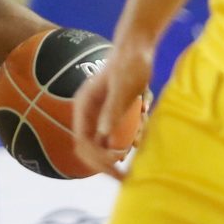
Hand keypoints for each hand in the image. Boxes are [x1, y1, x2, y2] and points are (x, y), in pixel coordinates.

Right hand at [72, 42, 152, 180]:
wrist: (136, 47)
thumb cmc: (128, 64)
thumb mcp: (123, 87)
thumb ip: (113, 110)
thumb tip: (105, 137)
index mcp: (84, 107)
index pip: (83, 142)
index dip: (97, 159)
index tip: (117, 168)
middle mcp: (88, 112)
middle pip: (89, 146)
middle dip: (106, 163)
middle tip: (125, 176)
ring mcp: (99, 113)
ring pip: (105, 142)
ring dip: (120, 150)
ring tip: (138, 146)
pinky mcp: (113, 112)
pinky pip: (117, 133)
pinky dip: (129, 138)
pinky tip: (140, 135)